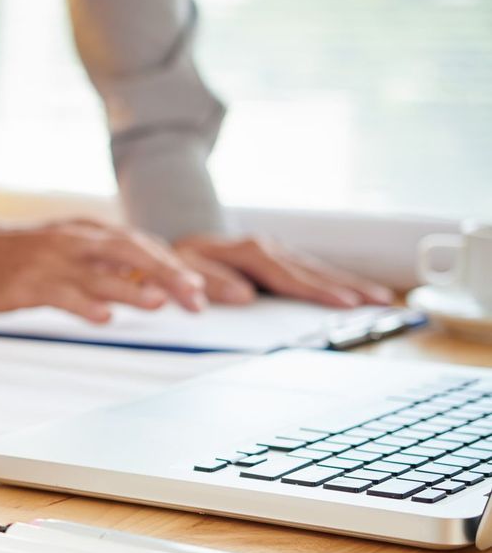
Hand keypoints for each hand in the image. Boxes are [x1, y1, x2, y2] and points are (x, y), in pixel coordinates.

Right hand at [0, 219, 206, 321]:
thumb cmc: (20, 256)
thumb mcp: (68, 251)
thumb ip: (106, 265)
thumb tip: (151, 283)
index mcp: (89, 232)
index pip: (143, 246)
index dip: (176, 267)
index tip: (204, 290)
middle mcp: (76, 242)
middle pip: (131, 253)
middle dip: (168, 275)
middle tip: (198, 300)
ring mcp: (51, 262)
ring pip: (100, 273)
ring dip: (133, 288)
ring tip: (162, 304)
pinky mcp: (27, 283)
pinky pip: (60, 293)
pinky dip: (83, 304)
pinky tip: (103, 317)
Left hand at [174, 235, 393, 307]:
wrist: (170, 248)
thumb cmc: (175, 265)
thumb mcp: (180, 272)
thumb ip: (209, 283)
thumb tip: (244, 296)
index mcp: (245, 252)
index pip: (287, 275)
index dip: (316, 290)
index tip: (344, 304)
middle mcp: (264, 249)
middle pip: (311, 271)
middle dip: (347, 287)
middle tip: (379, 303)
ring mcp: (273, 253)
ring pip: (316, 270)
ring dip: (349, 284)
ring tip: (381, 299)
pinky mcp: (276, 261)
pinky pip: (310, 272)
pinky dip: (335, 282)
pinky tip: (356, 293)